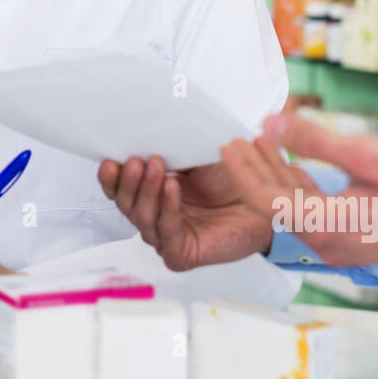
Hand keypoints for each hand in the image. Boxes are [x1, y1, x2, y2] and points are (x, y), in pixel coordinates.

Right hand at [96, 155, 273, 270]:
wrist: (268, 198)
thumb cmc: (233, 176)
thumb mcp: (195, 153)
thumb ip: (170, 145)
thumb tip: (145, 123)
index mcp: (152, 192)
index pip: (119, 188)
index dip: (111, 176)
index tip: (110, 158)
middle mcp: (155, 215)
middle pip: (125, 203)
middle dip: (127, 181)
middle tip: (134, 160)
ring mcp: (166, 236)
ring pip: (142, 218)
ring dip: (146, 191)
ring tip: (156, 166)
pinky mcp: (181, 254)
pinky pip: (166, 234)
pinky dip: (167, 209)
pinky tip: (172, 188)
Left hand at [217, 113, 377, 265]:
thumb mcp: (367, 155)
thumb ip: (314, 139)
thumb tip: (271, 122)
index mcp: (323, 225)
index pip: (264, 199)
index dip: (243, 169)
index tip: (228, 144)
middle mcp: (326, 242)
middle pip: (274, 205)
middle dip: (254, 171)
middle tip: (235, 142)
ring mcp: (340, 245)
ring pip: (294, 209)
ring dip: (277, 177)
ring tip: (260, 145)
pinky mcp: (354, 240)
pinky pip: (314, 214)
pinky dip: (299, 188)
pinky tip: (294, 167)